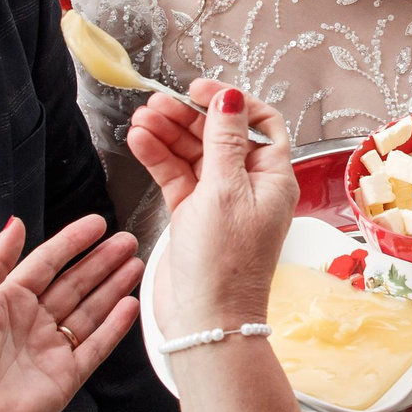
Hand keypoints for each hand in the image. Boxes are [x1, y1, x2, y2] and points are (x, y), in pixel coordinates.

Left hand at [0, 215, 143, 411]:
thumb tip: (16, 223)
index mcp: (5, 301)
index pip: (46, 263)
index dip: (72, 242)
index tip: (97, 224)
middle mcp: (30, 322)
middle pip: (74, 284)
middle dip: (101, 262)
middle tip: (127, 242)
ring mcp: (50, 349)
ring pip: (90, 311)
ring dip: (113, 287)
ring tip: (136, 265)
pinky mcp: (65, 377)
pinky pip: (96, 346)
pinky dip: (114, 326)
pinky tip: (130, 305)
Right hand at [151, 81, 296, 335]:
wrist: (207, 320)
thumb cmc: (225, 263)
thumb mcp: (226, 191)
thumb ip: (225, 141)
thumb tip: (231, 98)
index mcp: (272, 178)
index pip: (260, 124)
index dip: (232, 102)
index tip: (200, 90)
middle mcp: (248, 186)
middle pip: (220, 135)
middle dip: (188, 117)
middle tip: (156, 103)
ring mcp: (219, 201)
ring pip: (193, 154)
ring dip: (168, 134)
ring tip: (140, 120)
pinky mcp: (192, 215)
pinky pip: (176, 176)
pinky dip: (159, 158)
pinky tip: (140, 141)